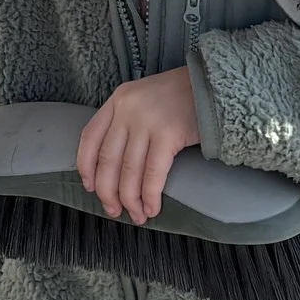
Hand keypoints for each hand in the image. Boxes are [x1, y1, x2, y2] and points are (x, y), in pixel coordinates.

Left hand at [76, 68, 199, 225]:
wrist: (213, 84)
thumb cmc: (181, 95)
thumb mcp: (144, 99)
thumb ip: (126, 121)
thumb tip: (115, 165)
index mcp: (118, 100)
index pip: (90, 137)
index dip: (86, 166)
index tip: (89, 187)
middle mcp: (127, 109)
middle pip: (108, 159)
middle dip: (108, 192)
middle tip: (113, 210)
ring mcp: (147, 121)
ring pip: (129, 171)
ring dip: (130, 200)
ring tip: (137, 215)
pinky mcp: (168, 133)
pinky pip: (152, 173)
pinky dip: (150, 195)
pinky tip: (152, 207)